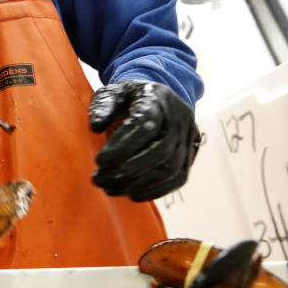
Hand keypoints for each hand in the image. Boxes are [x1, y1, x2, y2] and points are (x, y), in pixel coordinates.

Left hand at [89, 80, 200, 201]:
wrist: (158, 98)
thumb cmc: (129, 98)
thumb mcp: (112, 93)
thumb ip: (103, 106)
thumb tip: (96, 127)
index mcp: (157, 98)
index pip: (145, 125)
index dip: (123, 146)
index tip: (99, 161)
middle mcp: (178, 117)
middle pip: (160, 150)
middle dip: (127, 170)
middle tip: (99, 179)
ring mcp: (188, 136)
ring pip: (170, 168)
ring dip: (138, 184)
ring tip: (110, 189)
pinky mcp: (191, 153)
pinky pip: (178, 178)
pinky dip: (155, 190)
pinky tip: (132, 194)